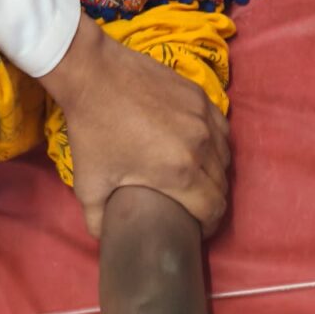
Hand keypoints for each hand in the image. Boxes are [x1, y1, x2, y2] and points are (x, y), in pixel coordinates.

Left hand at [39, 14, 229, 238]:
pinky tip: (198, 145)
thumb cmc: (93, 130)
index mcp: (179, 171)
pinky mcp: (199, 94)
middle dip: (212, 200)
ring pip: (225, 154)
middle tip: (196, 205)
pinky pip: (219, 126)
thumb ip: (98, 221)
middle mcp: (200, 144)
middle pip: (222, 183)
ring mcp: (203, 115)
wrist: (95, 74)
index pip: (213, 207)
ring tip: (198, 176)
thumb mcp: (89, 184)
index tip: (198, 228)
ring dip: (216, 170)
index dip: (210, 225)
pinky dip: (214, 141)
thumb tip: (105, 239)